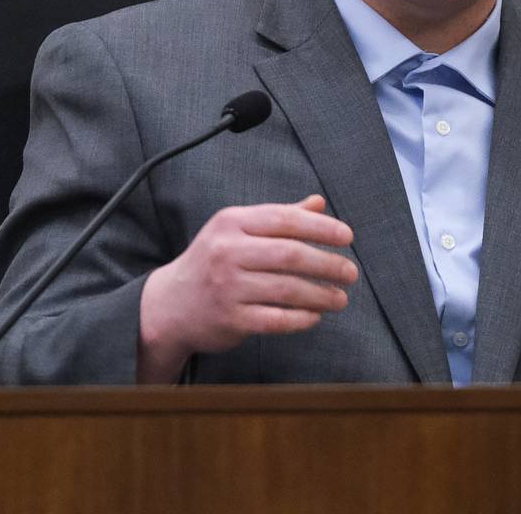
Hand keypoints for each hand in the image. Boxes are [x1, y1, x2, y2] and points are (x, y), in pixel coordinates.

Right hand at [137, 194, 356, 382]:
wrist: (169, 306)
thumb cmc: (213, 262)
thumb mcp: (238, 231)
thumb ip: (279, 217)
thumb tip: (319, 202)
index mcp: (231, 222)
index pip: (285, 219)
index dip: (321, 227)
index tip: (348, 237)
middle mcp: (226, 251)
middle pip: (289, 254)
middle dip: (327, 263)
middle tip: (351, 272)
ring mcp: (227, 287)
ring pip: (286, 288)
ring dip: (321, 294)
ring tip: (341, 298)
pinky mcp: (229, 319)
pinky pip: (275, 319)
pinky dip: (301, 318)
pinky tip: (316, 316)